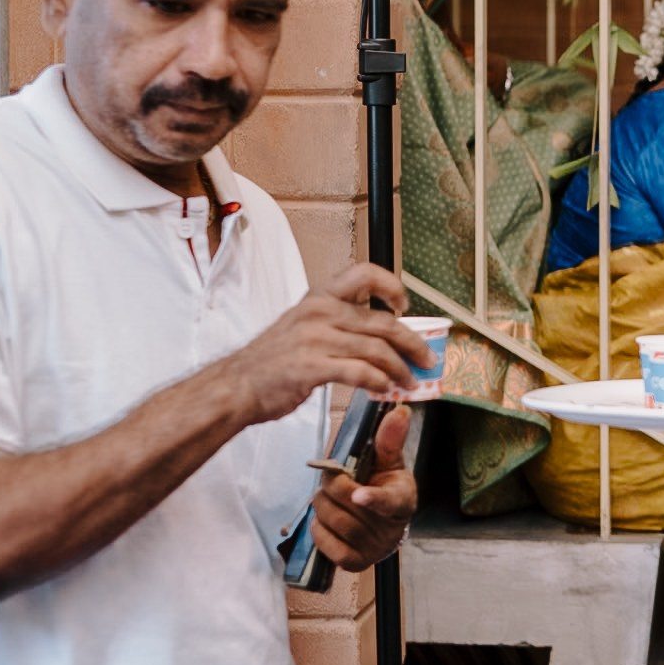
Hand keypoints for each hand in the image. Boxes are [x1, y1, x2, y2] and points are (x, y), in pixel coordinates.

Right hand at [216, 264, 430, 424]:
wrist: (236, 386)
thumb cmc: (273, 361)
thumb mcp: (304, 327)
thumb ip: (339, 325)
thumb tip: (383, 336)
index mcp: (319, 298)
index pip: (364, 274)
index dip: (391, 286)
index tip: (404, 306)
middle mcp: (319, 312)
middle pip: (382, 321)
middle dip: (412, 343)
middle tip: (427, 358)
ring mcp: (314, 339)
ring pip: (376, 349)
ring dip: (400, 369)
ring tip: (408, 382)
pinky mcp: (311, 367)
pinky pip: (360, 372)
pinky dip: (379, 383)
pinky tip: (385, 390)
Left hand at [309, 404, 417, 570]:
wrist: (386, 524)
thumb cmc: (387, 488)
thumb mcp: (390, 463)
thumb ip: (390, 439)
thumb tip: (398, 410)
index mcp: (402, 500)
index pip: (388, 501)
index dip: (372, 498)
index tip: (359, 495)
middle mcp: (390, 529)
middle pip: (348, 506)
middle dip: (332, 487)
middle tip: (332, 478)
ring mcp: (373, 549)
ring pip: (334, 522)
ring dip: (323, 504)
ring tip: (328, 497)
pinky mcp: (355, 563)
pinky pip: (326, 544)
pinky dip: (319, 528)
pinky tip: (326, 520)